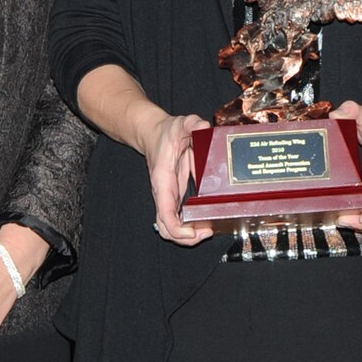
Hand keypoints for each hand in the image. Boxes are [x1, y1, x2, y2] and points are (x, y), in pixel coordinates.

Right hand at [140, 109, 213, 245]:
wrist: (153, 134)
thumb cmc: (166, 133)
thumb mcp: (180, 124)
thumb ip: (192, 123)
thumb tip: (204, 127)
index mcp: (163, 181)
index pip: (165, 214)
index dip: (178, 229)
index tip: (194, 231)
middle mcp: (164, 194)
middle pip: (166, 229)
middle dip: (185, 238)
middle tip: (207, 233)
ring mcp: (168, 198)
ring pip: (170, 228)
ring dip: (186, 237)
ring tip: (207, 231)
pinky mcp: (175, 197)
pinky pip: (177, 220)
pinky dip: (189, 227)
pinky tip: (205, 223)